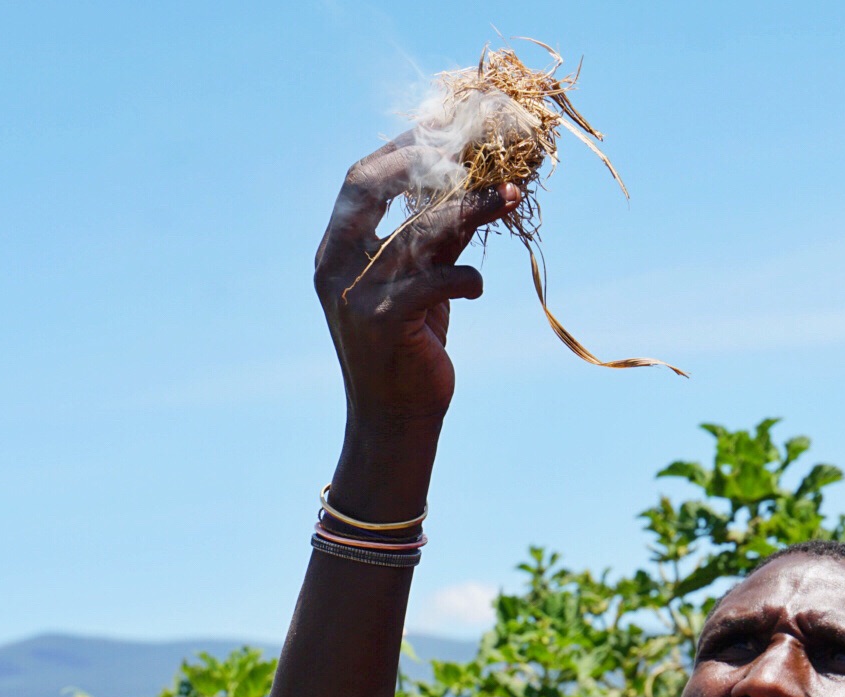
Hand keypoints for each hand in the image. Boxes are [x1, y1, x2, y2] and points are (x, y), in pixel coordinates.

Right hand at [313, 130, 522, 426]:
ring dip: (470, 209)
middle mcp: (335, 265)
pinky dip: (465, 277)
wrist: (394, 420)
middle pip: (375, 188)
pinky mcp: (385, 322)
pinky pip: (435, 282)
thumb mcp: (414, 283)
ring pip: (417, 232)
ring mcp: (356, 293)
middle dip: (426, 163)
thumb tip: (474, 188)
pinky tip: (477, 286)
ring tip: (509, 195)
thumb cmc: (408, 348)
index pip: (360, 180)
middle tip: (477, 152)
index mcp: (334, 250)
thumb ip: (430, 239)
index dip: (401, 149)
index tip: (447, 129)